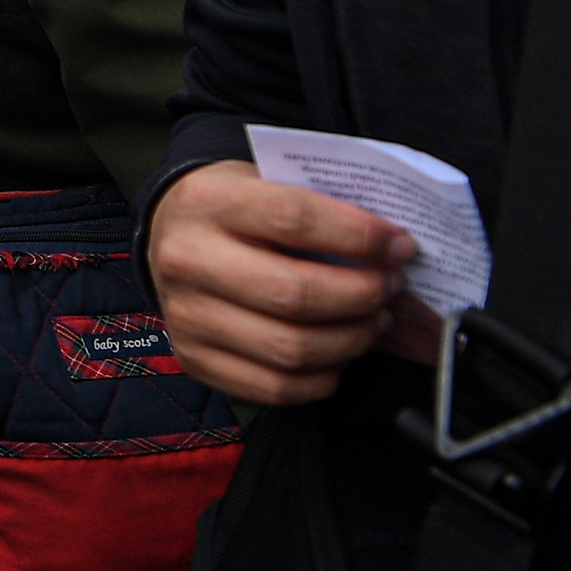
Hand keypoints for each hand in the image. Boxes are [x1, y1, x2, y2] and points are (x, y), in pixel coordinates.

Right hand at [150, 160, 416, 405]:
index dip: (358, 236)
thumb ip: (320, 206)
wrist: (171, 236)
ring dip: (351, 339)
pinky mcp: (195, 359)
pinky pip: (276, 387)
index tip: (398, 246)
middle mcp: (187, 259)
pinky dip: (324, 375)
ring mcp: (187, 315)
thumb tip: (392, 246)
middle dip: (361, 295)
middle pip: (293, 294)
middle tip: (390, 287)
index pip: (292, 219)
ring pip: (291, 348)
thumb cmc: (233, 210)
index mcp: (206, 202)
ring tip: (373, 320)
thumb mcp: (264, 183)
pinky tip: (339, 349)